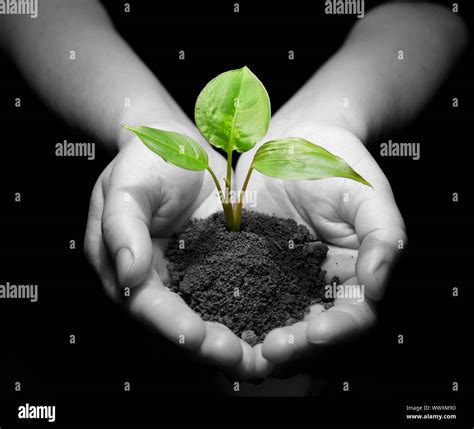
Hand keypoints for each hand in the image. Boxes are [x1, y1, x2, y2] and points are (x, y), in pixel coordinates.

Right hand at [84, 121, 254, 379]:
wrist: (176, 149)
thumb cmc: (146, 163)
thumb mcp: (127, 187)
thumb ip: (122, 227)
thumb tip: (128, 274)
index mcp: (123, 266)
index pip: (144, 305)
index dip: (170, 325)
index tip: (197, 338)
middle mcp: (153, 281)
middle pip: (174, 326)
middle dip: (205, 348)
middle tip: (239, 362)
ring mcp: (183, 278)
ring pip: (202, 321)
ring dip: (227, 345)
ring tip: (258, 361)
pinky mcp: (210, 270)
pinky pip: (224, 301)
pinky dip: (242, 321)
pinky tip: (266, 334)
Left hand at [235, 122, 406, 377]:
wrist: (289, 145)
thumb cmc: (334, 163)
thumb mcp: (366, 192)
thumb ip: (382, 235)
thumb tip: (378, 285)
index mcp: (352, 275)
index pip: (353, 318)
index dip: (338, 331)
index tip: (317, 332)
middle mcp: (315, 287)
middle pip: (310, 336)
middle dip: (294, 349)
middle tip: (271, 350)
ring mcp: (280, 283)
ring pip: (273, 327)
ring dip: (257, 345)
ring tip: (242, 348)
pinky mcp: (248, 272)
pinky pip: (239, 302)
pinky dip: (229, 319)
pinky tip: (214, 322)